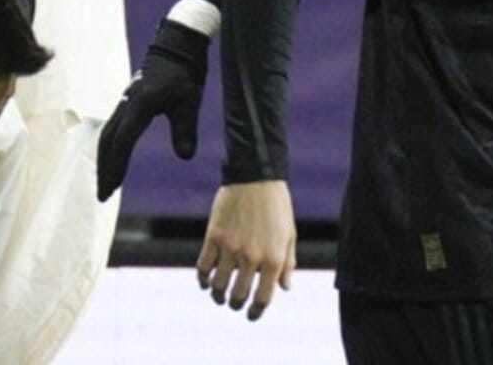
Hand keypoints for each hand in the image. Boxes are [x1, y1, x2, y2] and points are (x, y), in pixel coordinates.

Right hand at [96, 21, 208, 199]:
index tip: (113, 187)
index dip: (116, 164)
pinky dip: (108, 148)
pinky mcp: (126, 103)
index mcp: (140, 104)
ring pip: (106, 135)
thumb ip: (186, 129)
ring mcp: (123, 103)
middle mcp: (126, 104)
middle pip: (107, 141)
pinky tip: (111, 161)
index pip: (123, 139)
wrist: (175, 46)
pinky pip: (112, 129)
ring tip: (105, 184)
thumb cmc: (185, 73)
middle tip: (103, 195)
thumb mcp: (189, 101)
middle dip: (104, 169)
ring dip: (103, 160)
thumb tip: (185, 157)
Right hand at [197, 181, 295, 319]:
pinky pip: (203, 265)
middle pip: (238, 294)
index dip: (255, 311)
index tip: (251, 315)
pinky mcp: (213, 236)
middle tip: (233, 304)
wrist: (255, 177)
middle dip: (235, 304)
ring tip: (218, 296)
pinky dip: (202, 277)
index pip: (263, 297)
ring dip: (217, 295)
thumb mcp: (290, 235)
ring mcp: (230, 247)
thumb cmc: (277, 206)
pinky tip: (205, 280)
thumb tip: (285, 288)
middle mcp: (251, 257)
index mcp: (273, 259)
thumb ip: (288, 264)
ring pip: (218, 284)